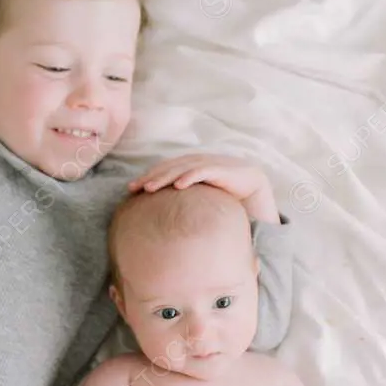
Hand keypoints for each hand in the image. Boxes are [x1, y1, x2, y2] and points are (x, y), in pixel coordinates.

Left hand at [127, 154, 279, 222]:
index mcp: (189, 167)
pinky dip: (190, 177)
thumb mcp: (200, 199)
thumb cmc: (225, 197)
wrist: (253, 188)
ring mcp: (208, 163)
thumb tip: (165, 223)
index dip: (147, 178)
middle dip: (150, 177)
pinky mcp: (222, 169)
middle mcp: (196, 162)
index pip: (163, 170)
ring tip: (150, 188)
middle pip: (168, 168)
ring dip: (164, 177)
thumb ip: (185, 205)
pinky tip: (178, 185)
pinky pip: (202, 171)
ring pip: (181, 168)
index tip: (131, 190)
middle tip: (134, 188)